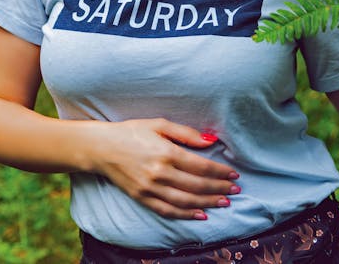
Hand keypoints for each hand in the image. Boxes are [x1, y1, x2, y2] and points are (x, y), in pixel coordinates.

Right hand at [89, 118, 240, 219]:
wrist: (102, 148)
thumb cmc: (132, 131)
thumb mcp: (159, 124)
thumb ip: (185, 133)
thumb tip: (210, 141)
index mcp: (165, 152)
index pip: (200, 166)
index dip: (219, 171)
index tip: (233, 173)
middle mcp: (159, 172)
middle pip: (197, 185)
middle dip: (219, 188)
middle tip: (236, 190)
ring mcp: (150, 188)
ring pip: (186, 200)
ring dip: (208, 202)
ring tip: (225, 202)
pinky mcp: (142, 198)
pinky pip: (168, 210)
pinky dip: (187, 214)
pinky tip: (201, 214)